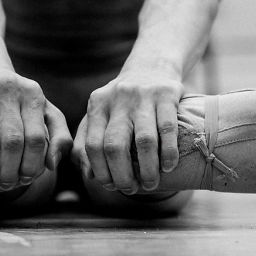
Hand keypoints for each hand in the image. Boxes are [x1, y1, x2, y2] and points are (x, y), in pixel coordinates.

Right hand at [0, 69, 70, 190]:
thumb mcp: (44, 112)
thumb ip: (59, 137)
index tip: (25, 180)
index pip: (36, 138)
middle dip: (9, 170)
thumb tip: (52, 165)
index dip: (31, 164)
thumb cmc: (16, 101)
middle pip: (12, 141)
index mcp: (34, 95)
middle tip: (5, 186)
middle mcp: (11, 89)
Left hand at [73, 72, 182, 193]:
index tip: (111, 187)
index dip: (101, 171)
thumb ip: (86, 141)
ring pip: (143, 141)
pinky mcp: (167, 94)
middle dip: (122, 175)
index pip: (92, 145)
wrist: (152, 65)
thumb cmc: (123, 101)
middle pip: (114, 146)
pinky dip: (168, 153)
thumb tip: (87, 176)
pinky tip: (168, 167)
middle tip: (130, 189)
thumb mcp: (100, 113)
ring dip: (147, 169)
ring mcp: (143, 95)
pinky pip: (168, 129)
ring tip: (151, 184)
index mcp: (97, 105)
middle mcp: (117, 99)